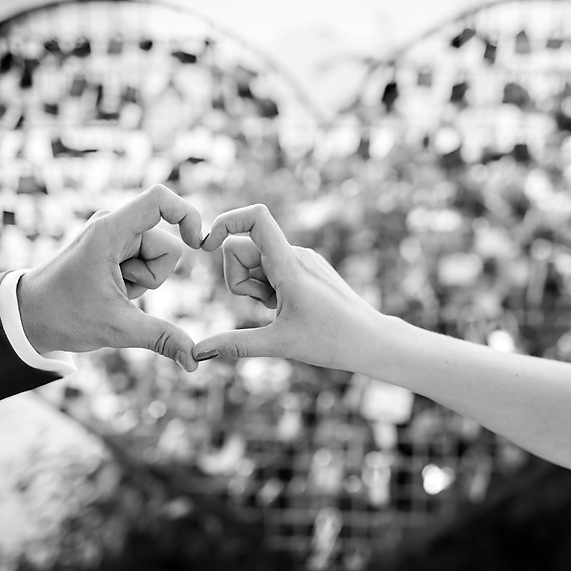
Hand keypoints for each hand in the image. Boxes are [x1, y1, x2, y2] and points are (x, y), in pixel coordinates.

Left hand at [17, 185, 203, 370]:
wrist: (27, 317)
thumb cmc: (64, 316)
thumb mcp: (118, 329)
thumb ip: (162, 338)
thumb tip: (195, 360)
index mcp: (110, 231)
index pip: (160, 199)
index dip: (187, 215)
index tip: (198, 243)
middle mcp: (113, 224)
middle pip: (167, 244)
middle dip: (154, 276)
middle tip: (120, 291)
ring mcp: (113, 234)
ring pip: (159, 255)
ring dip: (144, 280)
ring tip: (112, 291)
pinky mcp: (114, 244)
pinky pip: (146, 259)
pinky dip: (137, 278)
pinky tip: (113, 289)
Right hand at [192, 204, 385, 370]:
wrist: (371, 340)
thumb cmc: (331, 341)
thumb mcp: (279, 344)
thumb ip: (235, 344)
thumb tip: (199, 352)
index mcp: (288, 264)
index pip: (256, 217)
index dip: (226, 222)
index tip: (206, 246)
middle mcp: (295, 253)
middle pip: (241, 249)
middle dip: (238, 279)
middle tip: (264, 306)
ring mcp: (302, 259)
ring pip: (255, 262)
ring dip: (255, 287)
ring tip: (279, 310)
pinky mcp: (306, 267)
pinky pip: (271, 268)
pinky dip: (268, 288)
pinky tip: (288, 308)